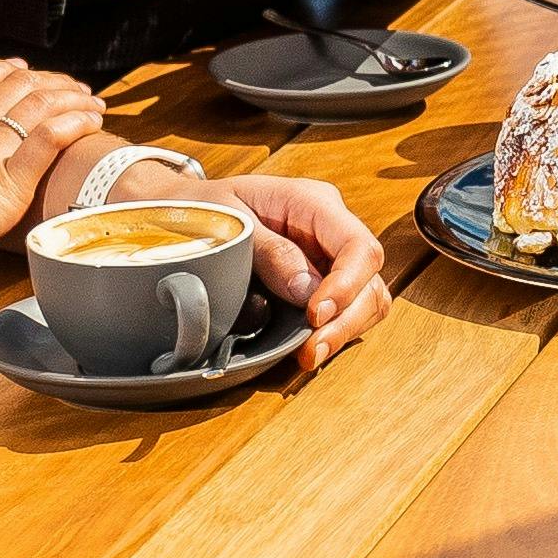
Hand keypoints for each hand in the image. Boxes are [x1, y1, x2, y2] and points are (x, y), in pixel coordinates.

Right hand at [0, 59, 106, 279]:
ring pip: (36, 110)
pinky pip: (47, 142)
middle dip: (46, 84)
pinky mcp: (5, 187)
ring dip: (69, 99)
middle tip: (71, 85)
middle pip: (11, 93)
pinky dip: (73, 124)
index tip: (17, 69)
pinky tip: (89, 120)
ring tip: (92, 99)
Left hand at [215, 167, 393, 372]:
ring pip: (367, 298)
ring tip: (311, 355)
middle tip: (312, 350)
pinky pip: (347, 309)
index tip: (315, 315)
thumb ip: (269, 251)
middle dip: (347, 319)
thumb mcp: (229, 222)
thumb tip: (306, 291)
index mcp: (313, 203)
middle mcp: (331, 229)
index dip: (346, 285)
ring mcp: (329, 256)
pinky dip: (335, 332)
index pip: (357, 245)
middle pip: (369, 277)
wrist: (188, 214)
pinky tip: (309, 350)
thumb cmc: (207, 211)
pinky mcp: (321, 281)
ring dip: (344, 330)